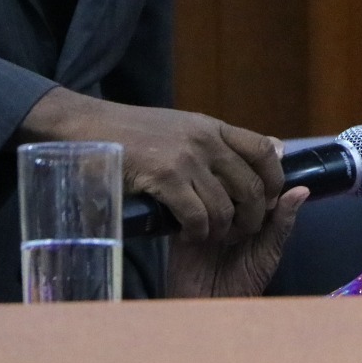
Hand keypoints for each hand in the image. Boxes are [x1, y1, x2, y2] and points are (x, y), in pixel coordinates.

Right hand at [21, 87, 283, 242]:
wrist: (87, 125)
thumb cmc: (133, 132)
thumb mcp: (186, 127)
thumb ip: (224, 142)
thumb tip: (274, 149)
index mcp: (213, 127)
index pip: (264, 151)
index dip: (275, 180)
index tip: (270, 200)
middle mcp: (206, 140)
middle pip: (251, 186)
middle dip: (253, 216)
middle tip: (241, 231)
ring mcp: (186, 158)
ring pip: (225, 207)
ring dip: (222, 230)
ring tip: (213, 237)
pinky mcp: (164, 177)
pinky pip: (196, 216)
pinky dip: (197, 232)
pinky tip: (190, 235)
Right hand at [167, 186, 309, 296]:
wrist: (212, 305)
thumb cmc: (245, 280)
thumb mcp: (268, 250)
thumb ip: (282, 221)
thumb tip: (303, 189)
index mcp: (249, 206)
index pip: (254, 175)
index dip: (260, 178)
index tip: (263, 193)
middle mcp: (225, 203)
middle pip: (228, 174)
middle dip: (238, 194)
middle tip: (241, 219)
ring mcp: (202, 208)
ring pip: (207, 184)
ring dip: (219, 206)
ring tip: (224, 236)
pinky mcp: (179, 220)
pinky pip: (186, 203)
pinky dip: (198, 213)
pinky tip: (208, 232)